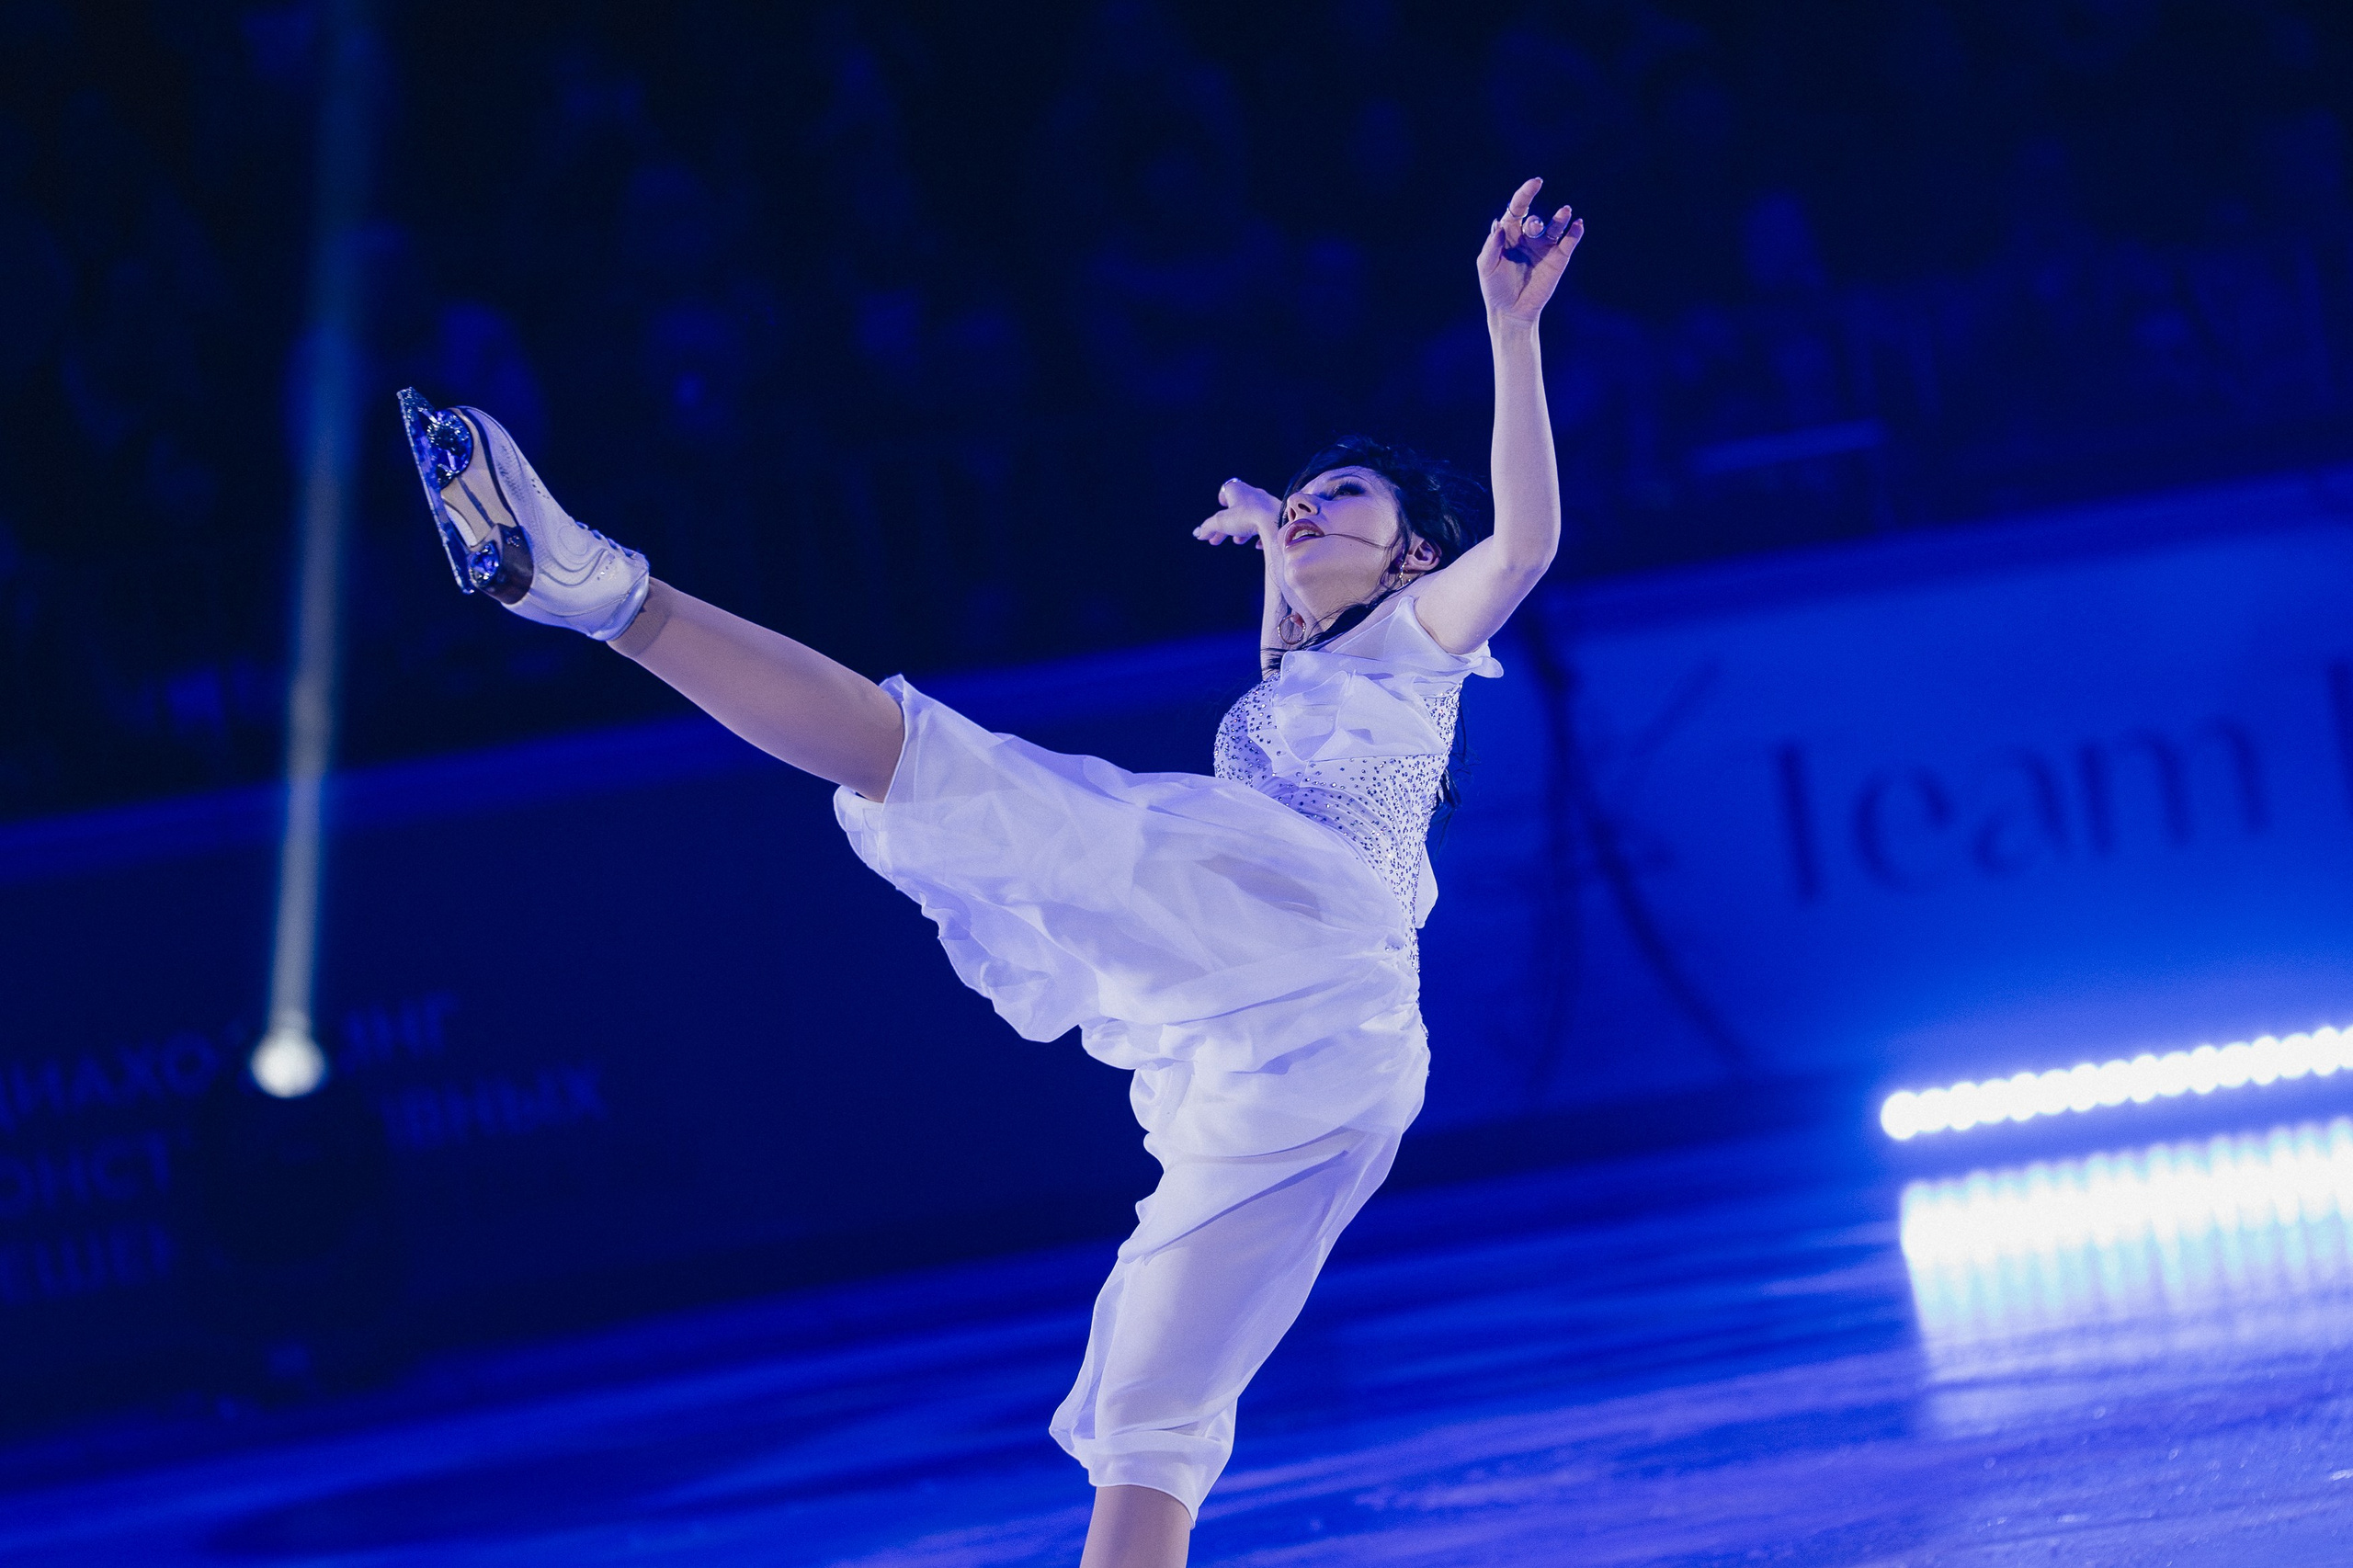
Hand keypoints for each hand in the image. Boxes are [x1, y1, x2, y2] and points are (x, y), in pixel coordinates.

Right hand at [1192, 478, 1281, 548]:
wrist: (1276, 522)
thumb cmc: (1247, 517)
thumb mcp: (1221, 523)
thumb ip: (1208, 527)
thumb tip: (1197, 533)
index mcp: (1239, 490)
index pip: (1228, 488)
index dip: (1223, 497)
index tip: (1221, 505)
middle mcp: (1254, 494)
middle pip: (1237, 509)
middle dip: (1226, 524)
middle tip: (1216, 539)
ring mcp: (1267, 505)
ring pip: (1252, 516)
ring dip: (1243, 529)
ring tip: (1238, 540)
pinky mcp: (1278, 516)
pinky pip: (1268, 525)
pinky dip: (1261, 534)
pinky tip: (1258, 545)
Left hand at [1477, 177, 1582, 324]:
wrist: (1510, 312)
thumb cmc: (1495, 288)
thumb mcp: (1487, 266)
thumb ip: (1492, 246)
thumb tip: (1499, 225)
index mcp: (1509, 233)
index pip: (1518, 208)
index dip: (1525, 194)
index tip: (1535, 183)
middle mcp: (1528, 237)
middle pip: (1535, 219)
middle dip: (1535, 222)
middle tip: (1534, 228)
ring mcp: (1544, 247)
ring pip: (1554, 226)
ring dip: (1560, 218)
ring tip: (1565, 212)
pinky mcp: (1558, 259)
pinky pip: (1568, 242)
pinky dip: (1574, 233)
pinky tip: (1577, 225)